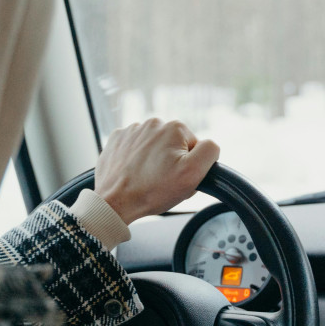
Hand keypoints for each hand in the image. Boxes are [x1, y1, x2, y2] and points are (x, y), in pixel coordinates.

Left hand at [95, 119, 219, 223]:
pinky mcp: (117, 140)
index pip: (194, 147)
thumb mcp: (193, 174)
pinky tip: (134, 172)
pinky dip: (136, 159)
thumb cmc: (153, 191)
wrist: (115, 202)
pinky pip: (134, 147)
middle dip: (171, 161)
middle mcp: (152, 123)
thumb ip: (209, 152)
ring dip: (153, 160)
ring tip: (146, 178)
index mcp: (174, 127)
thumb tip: (210, 144)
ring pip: (153, 146)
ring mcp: (132, 130)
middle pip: (173, 145)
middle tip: (162, 180)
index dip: (189, 165)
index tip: (177, 177)